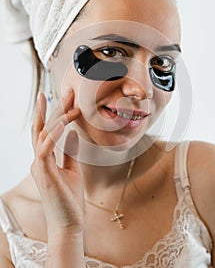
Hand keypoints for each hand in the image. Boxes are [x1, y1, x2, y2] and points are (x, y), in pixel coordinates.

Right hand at [31, 89, 83, 236]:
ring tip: (70, 103)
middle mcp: (38, 160)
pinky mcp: (44, 173)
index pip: (46, 131)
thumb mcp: (73, 170)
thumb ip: (70, 152)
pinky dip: (54, 133)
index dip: (51, 113)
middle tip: (66, 92)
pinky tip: (65, 121)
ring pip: (44, 134)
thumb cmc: (70, 199)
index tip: (61, 97)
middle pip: (43, 129)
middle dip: (53, 109)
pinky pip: (46, 148)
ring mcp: (39, 166)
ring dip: (58, 117)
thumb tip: (74, 133)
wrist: (69, 224)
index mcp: (44, 159)